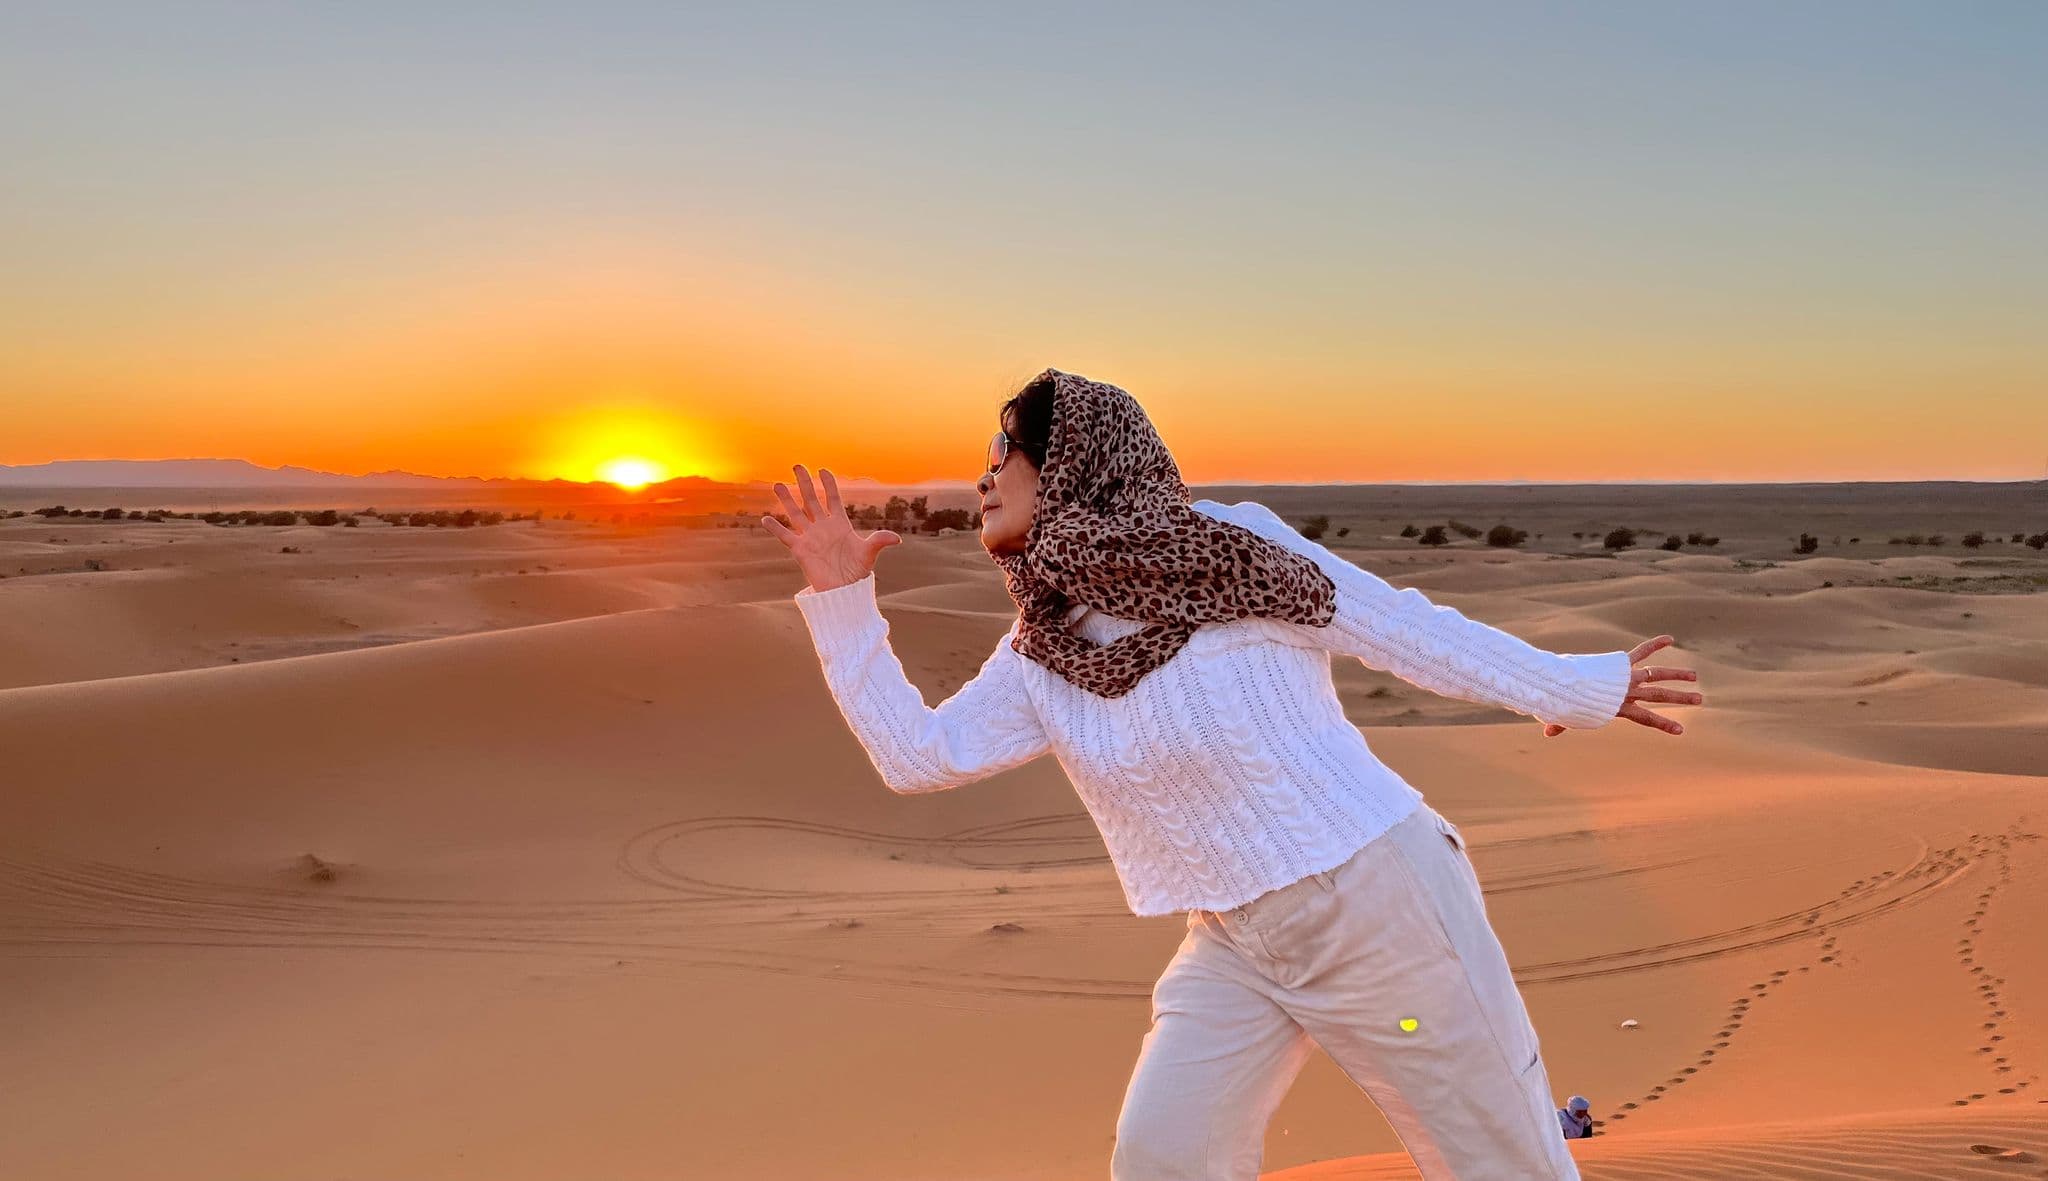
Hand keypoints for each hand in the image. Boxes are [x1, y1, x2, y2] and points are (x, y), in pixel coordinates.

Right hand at [758, 463, 901, 591]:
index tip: (822, 470)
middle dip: (804, 483)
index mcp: (840, 524)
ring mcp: (810, 537)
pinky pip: (785, 536)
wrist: (844, 591)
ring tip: (777, 485)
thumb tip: (897, 539)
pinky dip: (775, 528)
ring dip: (786, 500)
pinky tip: (765, 518)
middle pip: (811, 500)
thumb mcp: (869, 554)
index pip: (833, 498)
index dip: (828, 484)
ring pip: (796, 514)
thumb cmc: (857, 572)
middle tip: (797, 466)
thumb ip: (879, 541)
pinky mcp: (800, 551)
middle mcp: (823, 527)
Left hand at [1542, 634, 1699, 737]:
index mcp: (1618, 707)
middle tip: (1700, 698)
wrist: (1564, 685)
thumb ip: (1560, 724)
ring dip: (1676, 674)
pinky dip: (1654, 644)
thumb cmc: (1565, 701)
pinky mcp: (1620, 664)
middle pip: (1659, 695)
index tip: (1680, 731)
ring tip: (1695, 675)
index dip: (1663, 724)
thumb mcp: (1567, 715)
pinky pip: (1641, 652)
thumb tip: (1546, 735)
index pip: (1646, 718)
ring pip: (1656, 675)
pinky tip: (1670, 638)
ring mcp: (1626, 677)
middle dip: (1680, 697)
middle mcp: (1627, 692)